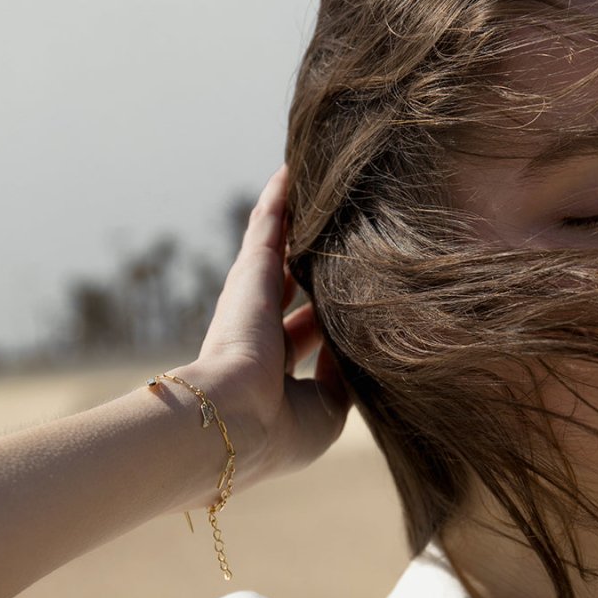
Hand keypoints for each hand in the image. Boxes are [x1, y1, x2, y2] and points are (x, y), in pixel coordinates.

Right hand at [179, 166, 349, 493]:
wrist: (233, 419)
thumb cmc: (283, 428)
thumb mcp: (327, 410)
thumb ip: (344, 374)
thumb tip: (364, 340)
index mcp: (275, 372)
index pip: (307, 335)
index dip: (328, 317)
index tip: (355, 300)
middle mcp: (261, 334)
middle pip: (295, 288)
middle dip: (315, 267)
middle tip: (342, 236)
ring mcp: (252, 301)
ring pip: (278, 250)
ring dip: (296, 222)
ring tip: (319, 188)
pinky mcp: (251, 272)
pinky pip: (268, 224)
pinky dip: (279, 198)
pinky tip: (294, 169)